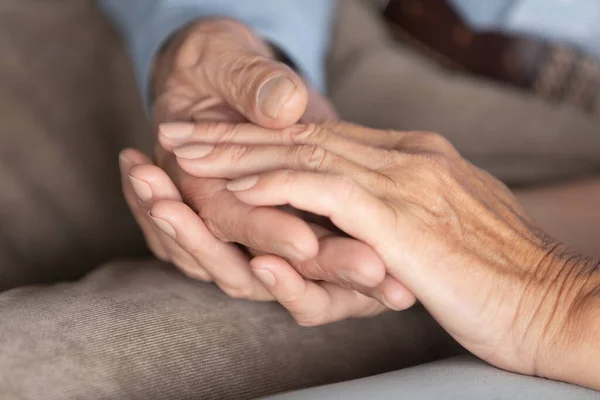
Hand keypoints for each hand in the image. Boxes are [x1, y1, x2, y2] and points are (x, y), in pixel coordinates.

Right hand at [121, 18, 411, 317]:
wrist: (221, 71)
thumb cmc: (210, 60)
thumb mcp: (215, 59)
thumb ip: (245, 84)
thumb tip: (284, 105)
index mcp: (193, 181)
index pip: (226, 218)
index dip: (262, 229)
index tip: (305, 244)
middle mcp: (225, 214)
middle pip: (267, 259)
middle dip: (320, 268)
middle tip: (372, 273)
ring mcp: (262, 220)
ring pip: (301, 265)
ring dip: (347, 277)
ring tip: (397, 293)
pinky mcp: (298, 215)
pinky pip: (326, 249)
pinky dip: (359, 261)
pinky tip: (398, 286)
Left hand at [164, 120, 599, 388]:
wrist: (552, 299)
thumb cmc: (503, 274)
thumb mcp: (447, 225)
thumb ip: (408, 208)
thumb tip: (375, 213)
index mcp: (414, 158)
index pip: (325, 137)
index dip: (269, 136)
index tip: (223, 137)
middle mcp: (405, 158)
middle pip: (302, 137)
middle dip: (236, 133)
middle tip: (183, 129)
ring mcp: (402, 182)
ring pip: (303, 155)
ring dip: (238, 153)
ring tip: (187, 151)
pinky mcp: (400, 216)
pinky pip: (324, 191)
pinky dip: (277, 186)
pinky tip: (235, 186)